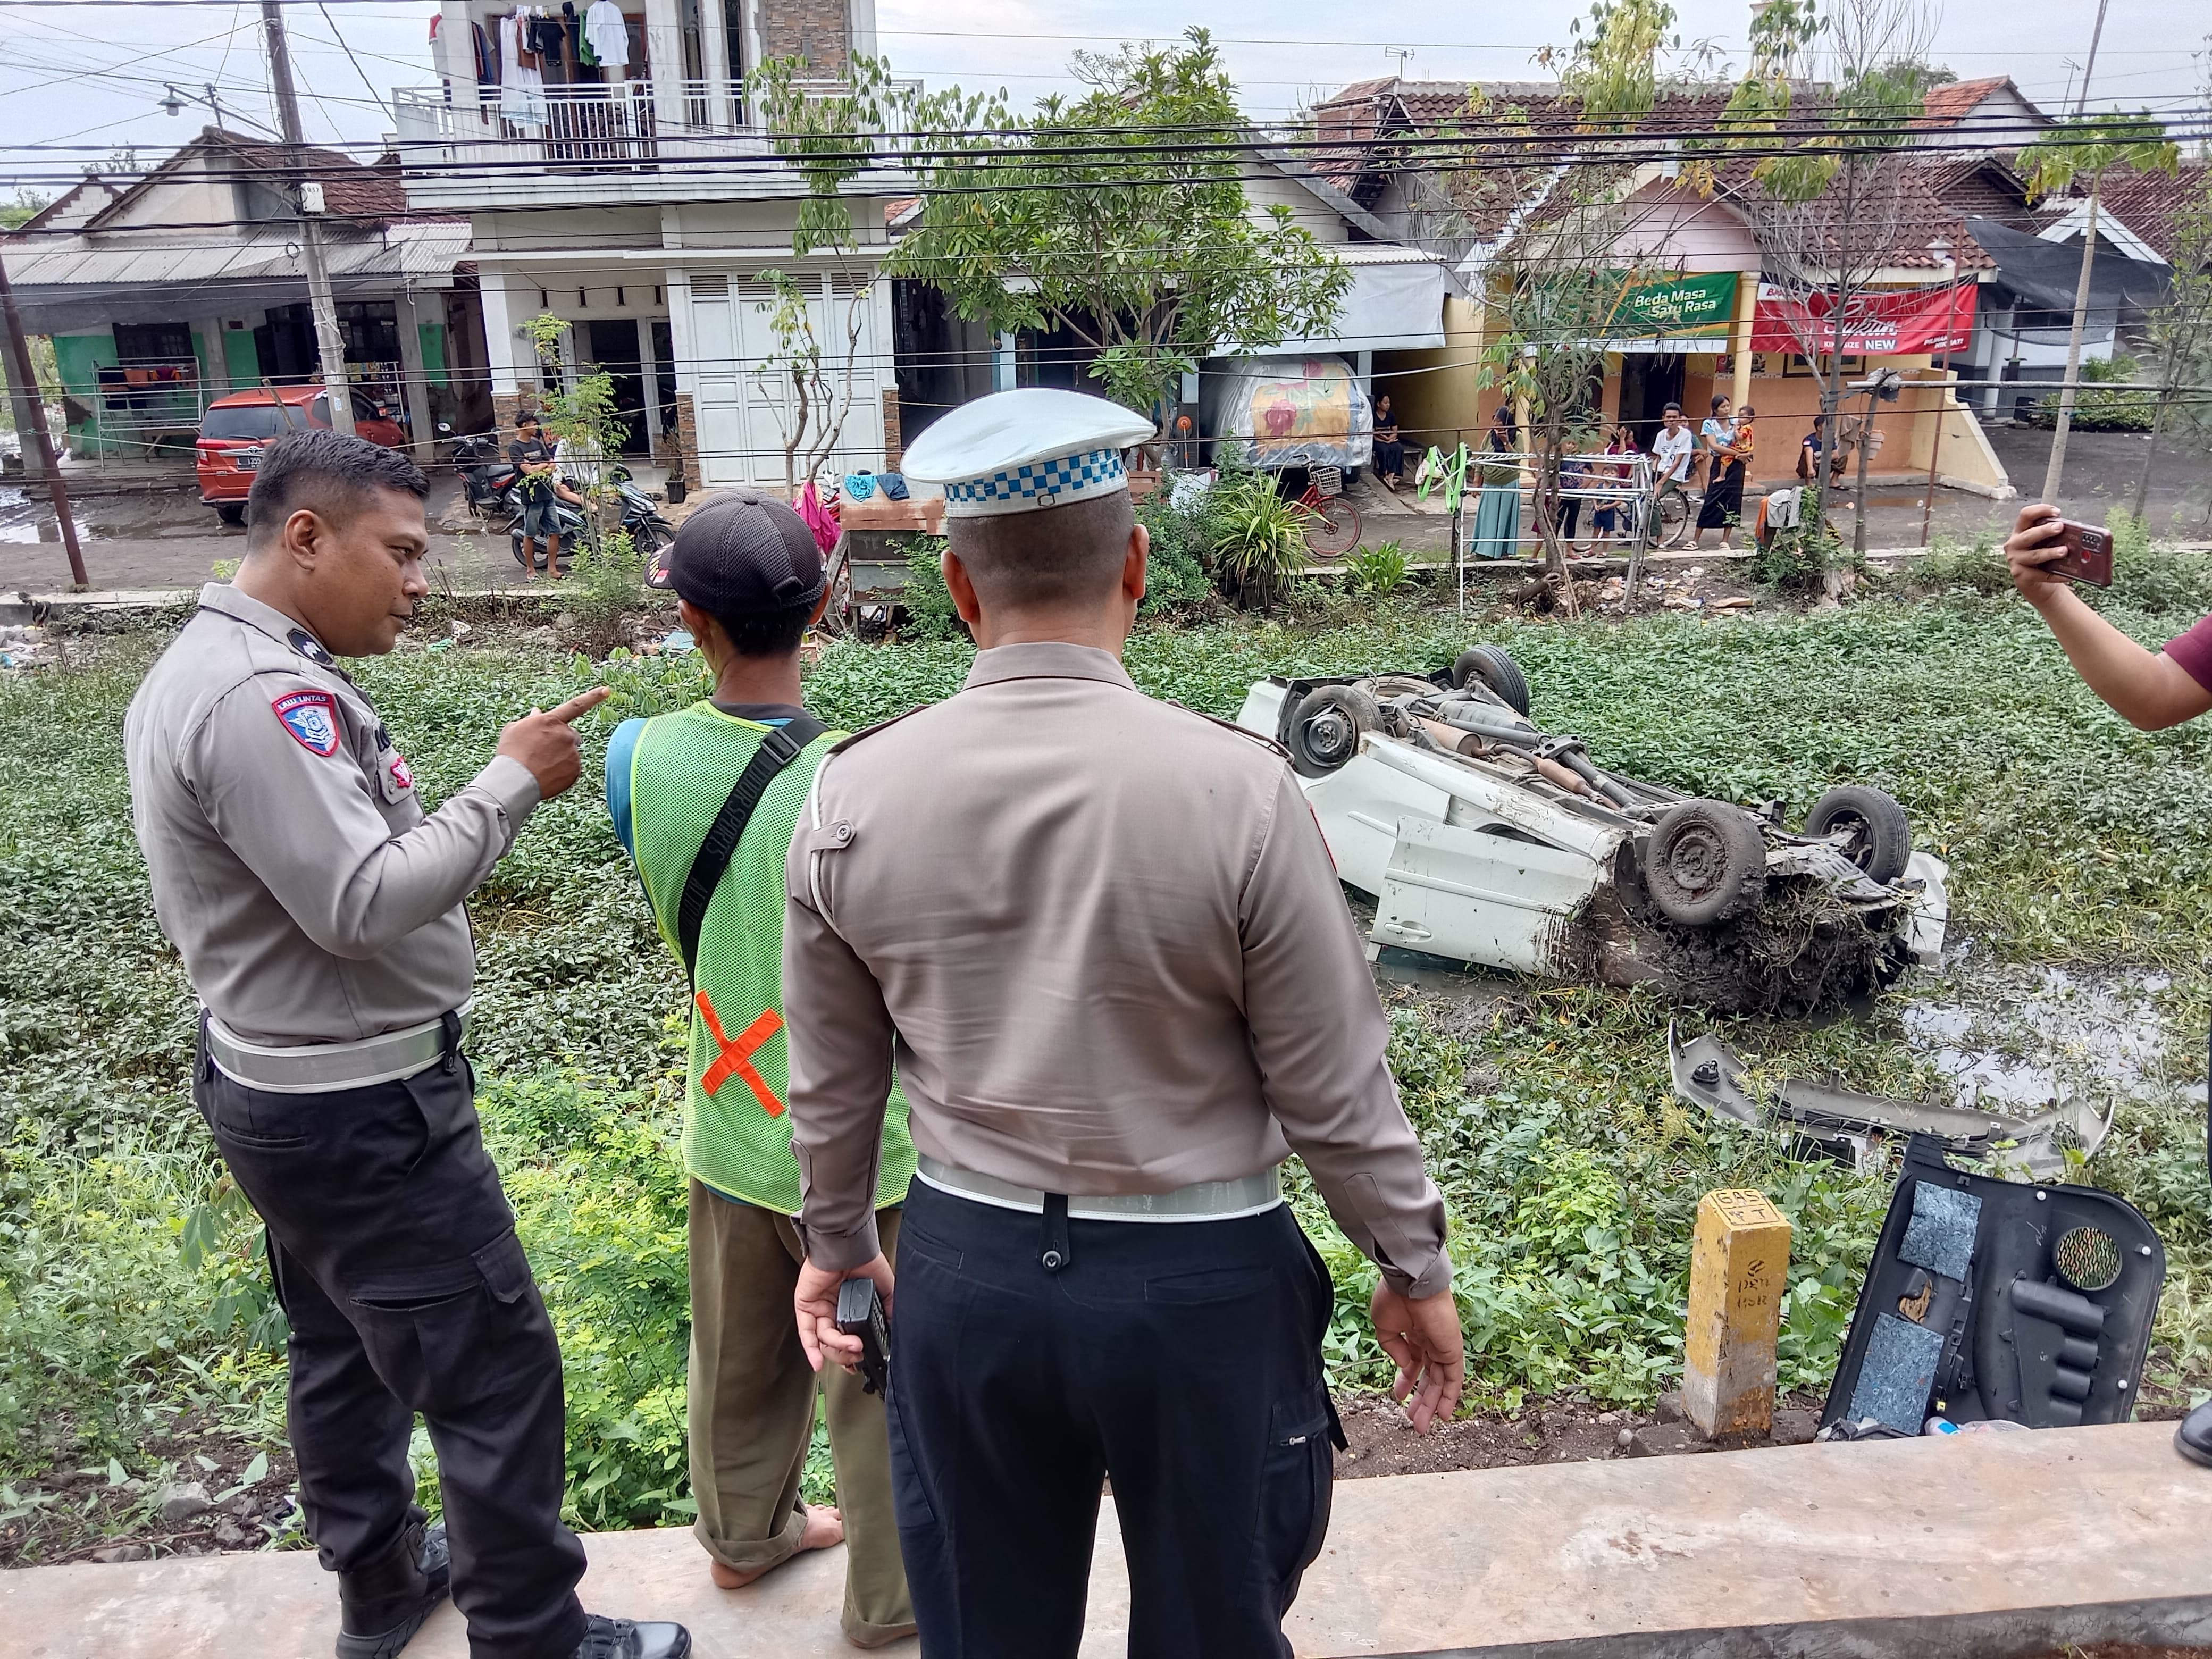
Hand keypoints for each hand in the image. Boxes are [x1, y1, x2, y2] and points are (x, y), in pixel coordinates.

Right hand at [495, 686, 608, 798]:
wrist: (515, 780)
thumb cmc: (511, 753)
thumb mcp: (515, 729)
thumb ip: (530, 720)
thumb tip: (537, 712)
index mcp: (552, 721)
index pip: (576, 706)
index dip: (592, 697)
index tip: (606, 691)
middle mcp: (566, 734)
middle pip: (571, 735)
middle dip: (561, 740)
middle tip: (543, 751)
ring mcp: (572, 753)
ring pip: (571, 753)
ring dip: (560, 757)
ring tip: (540, 764)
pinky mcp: (575, 770)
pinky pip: (572, 769)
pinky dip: (562, 772)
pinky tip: (547, 774)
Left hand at [795, 1253, 894, 1373]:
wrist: (850, 1245)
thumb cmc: (865, 1259)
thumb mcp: (884, 1288)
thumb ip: (887, 1309)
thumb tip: (892, 1330)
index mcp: (849, 1305)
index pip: (848, 1335)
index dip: (854, 1351)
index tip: (862, 1359)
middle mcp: (833, 1308)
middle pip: (835, 1342)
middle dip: (848, 1353)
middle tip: (859, 1352)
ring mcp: (818, 1307)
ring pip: (824, 1340)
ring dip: (839, 1349)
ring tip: (854, 1346)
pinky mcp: (806, 1304)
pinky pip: (806, 1332)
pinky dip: (812, 1349)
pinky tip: (819, 1362)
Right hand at [1371, 1281, 1464, 1433]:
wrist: (1410, 1283)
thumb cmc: (1394, 1298)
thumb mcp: (1384, 1327)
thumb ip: (1393, 1348)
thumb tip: (1404, 1365)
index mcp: (1414, 1334)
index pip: (1413, 1362)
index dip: (1406, 1381)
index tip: (1399, 1396)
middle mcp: (1430, 1342)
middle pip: (1428, 1377)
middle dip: (1420, 1399)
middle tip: (1414, 1420)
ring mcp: (1443, 1346)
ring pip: (1440, 1382)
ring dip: (1431, 1404)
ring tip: (1422, 1425)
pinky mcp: (1453, 1350)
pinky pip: (1454, 1378)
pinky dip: (1450, 1396)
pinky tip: (1442, 1414)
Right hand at [2005, 503, 2071, 607]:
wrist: (2036, 582)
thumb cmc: (2043, 558)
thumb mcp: (2045, 543)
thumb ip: (2054, 535)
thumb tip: (2078, 532)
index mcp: (2021, 531)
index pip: (2025, 515)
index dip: (2039, 510)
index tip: (2056, 512)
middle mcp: (2014, 544)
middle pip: (2028, 535)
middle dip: (2044, 530)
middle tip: (2060, 527)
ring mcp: (2016, 561)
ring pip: (2034, 556)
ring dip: (2050, 553)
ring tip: (2064, 551)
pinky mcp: (2021, 576)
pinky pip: (2040, 575)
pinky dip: (2055, 575)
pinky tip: (2068, 574)